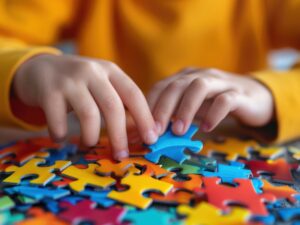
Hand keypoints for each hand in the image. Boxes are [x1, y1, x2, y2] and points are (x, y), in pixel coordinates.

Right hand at [13, 54, 157, 158]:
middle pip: (113, 107)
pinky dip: (61, 135)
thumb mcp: (101, 85)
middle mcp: (92, 72)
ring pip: (89, 114)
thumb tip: (139, 132)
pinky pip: (59, 121)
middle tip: (121, 155)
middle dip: (120, 135)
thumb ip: (119, 103)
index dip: (145, 118)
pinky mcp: (48, 91)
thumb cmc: (79, 83)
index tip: (151, 139)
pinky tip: (60, 138)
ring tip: (89, 144)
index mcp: (110, 71)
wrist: (40, 68)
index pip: (133, 94)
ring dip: (91, 137)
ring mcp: (69, 80)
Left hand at [147, 68, 273, 134]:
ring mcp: (219, 82)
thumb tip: (147, 137)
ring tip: (178, 131)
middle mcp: (199, 76)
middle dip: (163, 109)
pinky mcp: (238, 93)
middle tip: (156, 132)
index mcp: (184, 78)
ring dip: (186, 109)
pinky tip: (207, 128)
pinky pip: (225, 100)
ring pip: (199, 87)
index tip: (141, 129)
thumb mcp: (191, 109)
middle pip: (177, 86)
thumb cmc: (214, 104)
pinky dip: (214, 113)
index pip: (160, 87)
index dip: (149, 107)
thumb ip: (172, 118)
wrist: (252, 97)